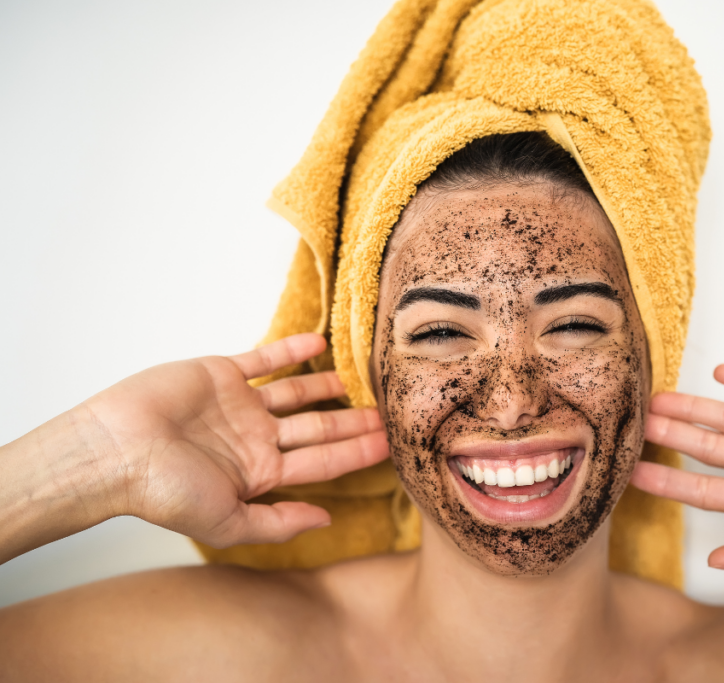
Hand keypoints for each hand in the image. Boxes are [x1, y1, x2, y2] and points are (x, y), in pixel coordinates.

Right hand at [83, 334, 388, 547]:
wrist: (115, 450)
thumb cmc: (164, 492)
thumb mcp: (228, 522)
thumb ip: (278, 523)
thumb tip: (326, 520)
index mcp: (259, 473)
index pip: (322, 462)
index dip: (357, 454)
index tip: (392, 446)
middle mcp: (255, 438)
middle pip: (318, 427)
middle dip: (353, 423)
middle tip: (390, 414)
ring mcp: (240, 405)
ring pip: (296, 392)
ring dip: (327, 386)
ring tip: (359, 382)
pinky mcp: (221, 374)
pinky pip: (264, 359)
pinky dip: (291, 350)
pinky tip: (320, 343)